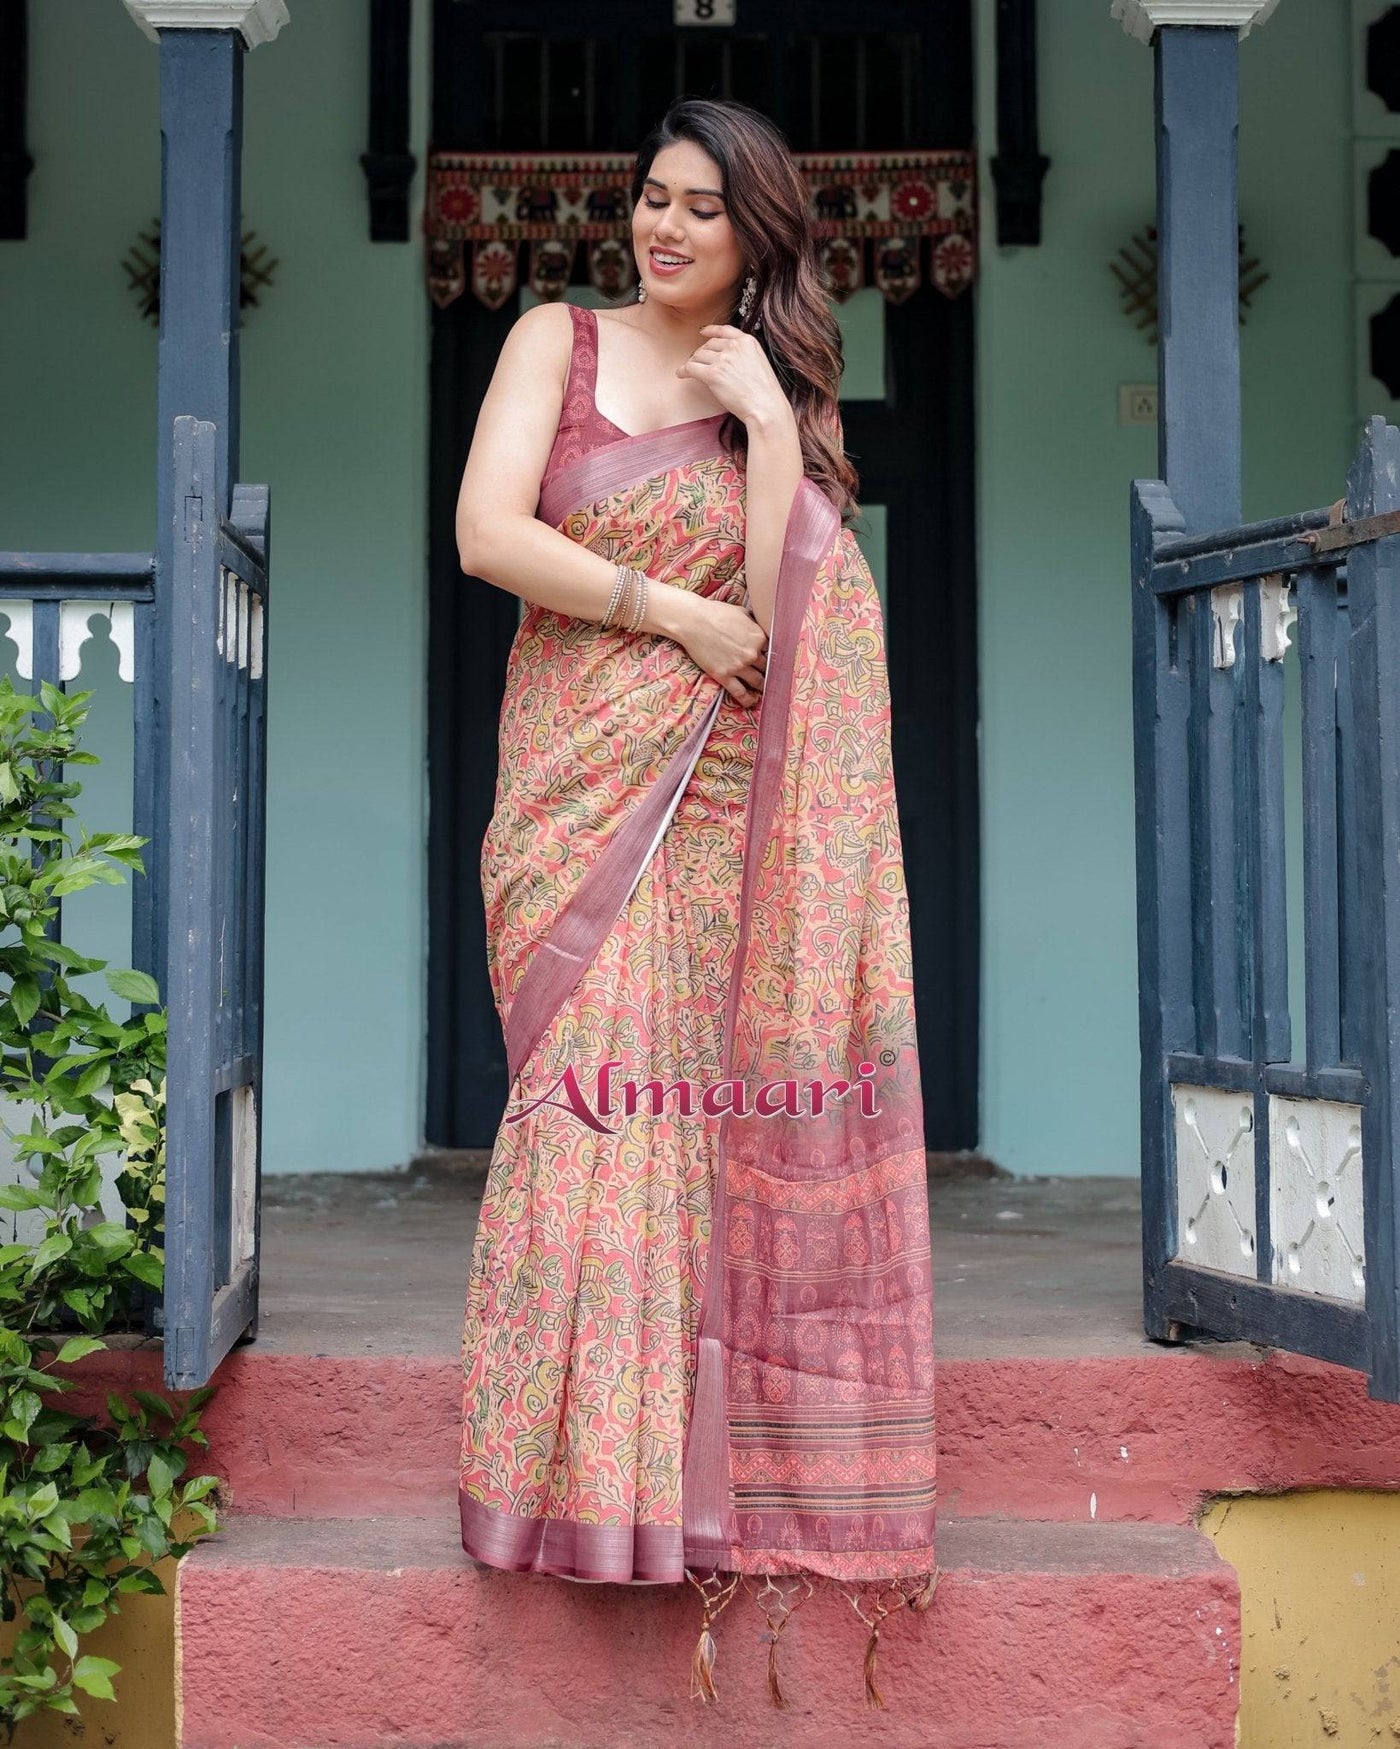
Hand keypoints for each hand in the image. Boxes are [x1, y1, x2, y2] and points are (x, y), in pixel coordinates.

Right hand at [672, 592, 768, 706]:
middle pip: (767, 667)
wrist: (693, 621)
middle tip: (768, 676)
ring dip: (761, 686)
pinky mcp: (724, 676)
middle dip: (767, 671)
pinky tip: (752, 702)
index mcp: (759, 637)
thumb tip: (759, 625)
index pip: (772, 651)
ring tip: (762, 690)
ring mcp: (739, 666)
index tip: (771, 660)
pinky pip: (741, 693)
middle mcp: (752, 654)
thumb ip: (754, 622)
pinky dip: (748, 700)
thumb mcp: (741, 612)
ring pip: (757, 682)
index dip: (771, 656)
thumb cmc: (715, 613)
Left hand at [677, 324, 792, 430]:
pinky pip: (691, 368)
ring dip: (693, 363)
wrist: (765, 407)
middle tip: (697, 362)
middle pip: (709, 345)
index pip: (724, 330)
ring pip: (699, 356)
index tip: (702, 332)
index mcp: (748, 341)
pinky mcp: (713, 374)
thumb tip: (726, 358)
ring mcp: (723, 359)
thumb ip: (744, 355)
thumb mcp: (759, 363)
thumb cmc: (764, 393)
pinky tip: (681, 374)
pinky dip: (683, 371)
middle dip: (702, 353)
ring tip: (690, 370)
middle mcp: (734, 346)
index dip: (711, 330)